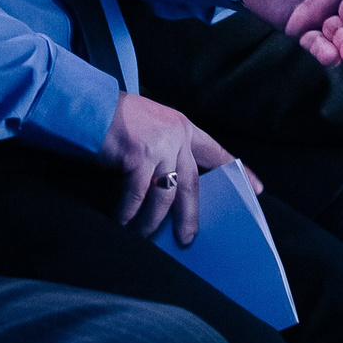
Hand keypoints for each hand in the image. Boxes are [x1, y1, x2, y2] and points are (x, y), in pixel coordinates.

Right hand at [100, 92, 231, 244]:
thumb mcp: (147, 127)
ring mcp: (158, 145)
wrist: (85, 103)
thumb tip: (167, 190)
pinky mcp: (138, 156)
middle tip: (188, 239)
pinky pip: (136, 196)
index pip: (215, 151)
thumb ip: (163, 149)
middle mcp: (175, 135)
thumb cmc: (112, 118)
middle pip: (191, 184)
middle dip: (190, 215)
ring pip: (164, 196)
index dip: (237, 171)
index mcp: (181, 127)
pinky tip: (122, 222)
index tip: (258, 189)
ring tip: (143, 235)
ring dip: (151, 220)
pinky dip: (128, 213)